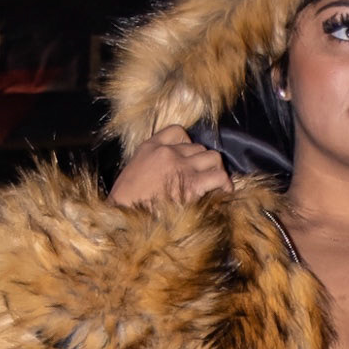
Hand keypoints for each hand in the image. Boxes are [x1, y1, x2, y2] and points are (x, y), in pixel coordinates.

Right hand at [109, 126, 232, 207]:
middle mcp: (167, 152)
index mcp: (150, 147)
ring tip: (216, 184)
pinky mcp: (193, 184)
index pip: (177, 132)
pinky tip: (225, 192)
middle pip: (199, 147)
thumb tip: (167, 174)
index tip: (188, 159)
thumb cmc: (124, 202)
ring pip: (213, 157)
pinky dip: (225, 184)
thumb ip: (150, 166)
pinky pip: (219, 176)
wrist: (122, 216)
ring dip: (216, 170)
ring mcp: (181, 166)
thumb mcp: (133, 173)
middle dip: (203, 162)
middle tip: (204, 177)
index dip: (188, 144)